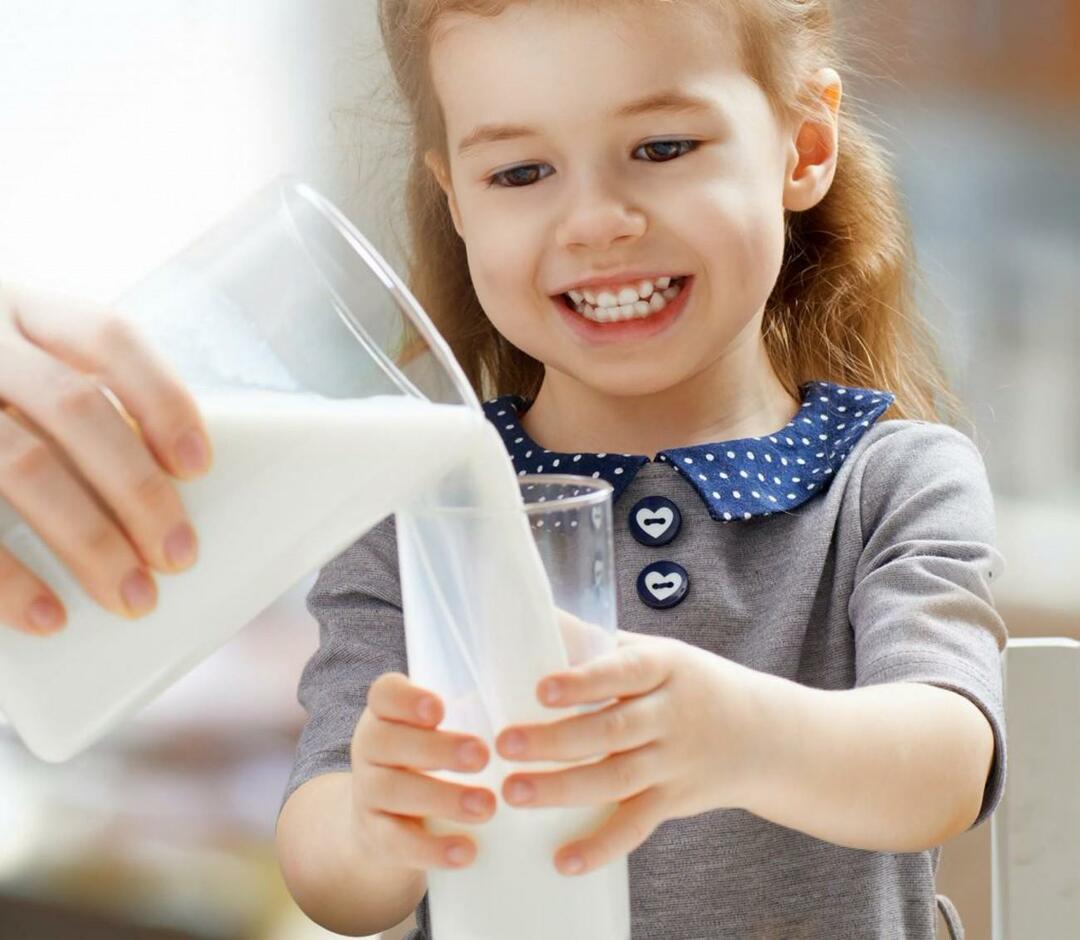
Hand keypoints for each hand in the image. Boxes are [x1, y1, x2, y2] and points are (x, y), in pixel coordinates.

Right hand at [0, 281, 211, 634]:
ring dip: (87, 539)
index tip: (199, 467)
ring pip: (20, 464)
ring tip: (131, 597)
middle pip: (74, 407)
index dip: (162, 399)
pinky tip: (46, 616)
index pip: (107, 337)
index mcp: (20, 308)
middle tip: (178, 556)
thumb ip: (75, 408)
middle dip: (137, 488)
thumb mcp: (18, 369)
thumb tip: (170, 492)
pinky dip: (4, 579)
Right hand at [349, 672, 497, 871]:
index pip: (384, 695)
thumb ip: (473, 713)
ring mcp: (367, 793)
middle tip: (483, 757)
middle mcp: (369, 748)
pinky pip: (396, 842)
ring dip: (442, 798)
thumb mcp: (442, 731)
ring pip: (392, 791)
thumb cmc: (430, 760)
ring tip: (487, 806)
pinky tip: (466, 851)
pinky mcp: (375, 837)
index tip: (440, 710)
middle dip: (437, 749)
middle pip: (388, 741)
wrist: (386, 822)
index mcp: (387, 713)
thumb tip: (535, 707)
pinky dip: (431, 848)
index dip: (407, 700)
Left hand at [494, 630, 765, 876]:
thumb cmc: (687, 683)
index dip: (583, 682)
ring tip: (513, 792)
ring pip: (615, 779)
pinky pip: (636, 826)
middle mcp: (670, 714)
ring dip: (562, 789)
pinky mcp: (673, 800)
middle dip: (555, 740)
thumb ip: (596, 640)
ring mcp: (673, 761)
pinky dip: (601, 846)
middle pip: (611, 729)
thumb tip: (532, 611)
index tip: (542, 690)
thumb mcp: (654, 652)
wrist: (763, 734)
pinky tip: (563, 861)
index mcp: (663, 667)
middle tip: (505, 744)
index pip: (622, 672)